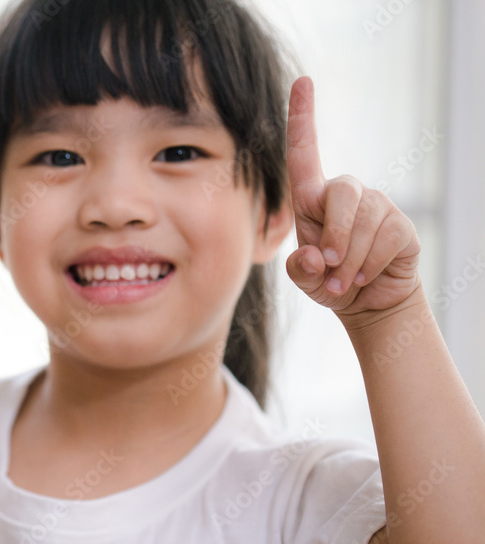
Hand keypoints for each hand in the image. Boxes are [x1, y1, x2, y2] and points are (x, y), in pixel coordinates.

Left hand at [285, 76, 421, 325]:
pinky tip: (365, 276)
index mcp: (312, 200)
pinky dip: (370, 264)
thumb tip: (314, 255)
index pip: (304, 154)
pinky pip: (386, 239)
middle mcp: (346, 194)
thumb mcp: (306, 279)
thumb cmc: (329, 282)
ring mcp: (377, 206)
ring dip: (351, 260)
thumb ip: (301, 269)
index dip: (301, 117)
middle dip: (335, 235)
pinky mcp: (401, 224)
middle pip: (340, 194)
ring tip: (345, 280)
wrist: (368, 302)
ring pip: (364, 223)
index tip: (302, 81)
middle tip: (330, 267)